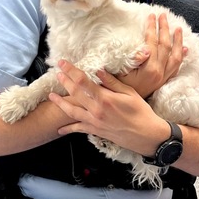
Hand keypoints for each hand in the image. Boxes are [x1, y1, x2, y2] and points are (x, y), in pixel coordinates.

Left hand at [49, 60, 171, 156]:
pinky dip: (68, 129)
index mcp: (105, 98)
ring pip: (72, 111)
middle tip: (57, 73)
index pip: (83, 81)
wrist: (146, 136)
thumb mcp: (129, 93)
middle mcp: (96, 110)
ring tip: (51, 96)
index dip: (71, 71)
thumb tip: (98, 70)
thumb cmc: (141, 112)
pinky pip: (78, 129)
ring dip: (60, 103)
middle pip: (75, 93)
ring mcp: (94, 122)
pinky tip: (60, 129)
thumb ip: (112, 82)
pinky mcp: (96, 131)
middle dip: (64, 82)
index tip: (63, 63)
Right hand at [118, 13, 185, 98]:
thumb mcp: (120, 74)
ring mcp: (163, 77)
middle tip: (163, 16)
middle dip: (165, 29)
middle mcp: (160, 73)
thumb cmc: (118, 89)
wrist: (126, 108)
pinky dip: (181, 56)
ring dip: (177, 41)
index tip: (151, 16)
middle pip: (165, 46)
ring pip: (175, 56)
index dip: (152, 28)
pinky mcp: (163, 81)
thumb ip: (132, 61)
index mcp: (150, 69)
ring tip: (178, 29)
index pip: (152, 43)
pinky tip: (184, 49)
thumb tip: (146, 50)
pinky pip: (176, 67)